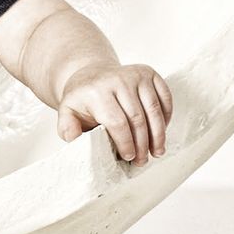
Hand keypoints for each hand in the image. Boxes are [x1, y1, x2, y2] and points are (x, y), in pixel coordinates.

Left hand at [54, 63, 171, 166]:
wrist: (91, 75)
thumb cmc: (82, 99)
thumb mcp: (67, 113)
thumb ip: (68, 128)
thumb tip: (76, 139)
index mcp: (96, 91)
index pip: (116, 122)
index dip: (125, 143)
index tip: (129, 157)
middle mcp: (118, 79)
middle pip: (137, 118)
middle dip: (142, 144)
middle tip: (142, 161)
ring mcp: (135, 74)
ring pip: (154, 109)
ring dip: (158, 134)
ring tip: (157, 152)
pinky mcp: (149, 72)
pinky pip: (165, 97)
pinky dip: (166, 117)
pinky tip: (161, 132)